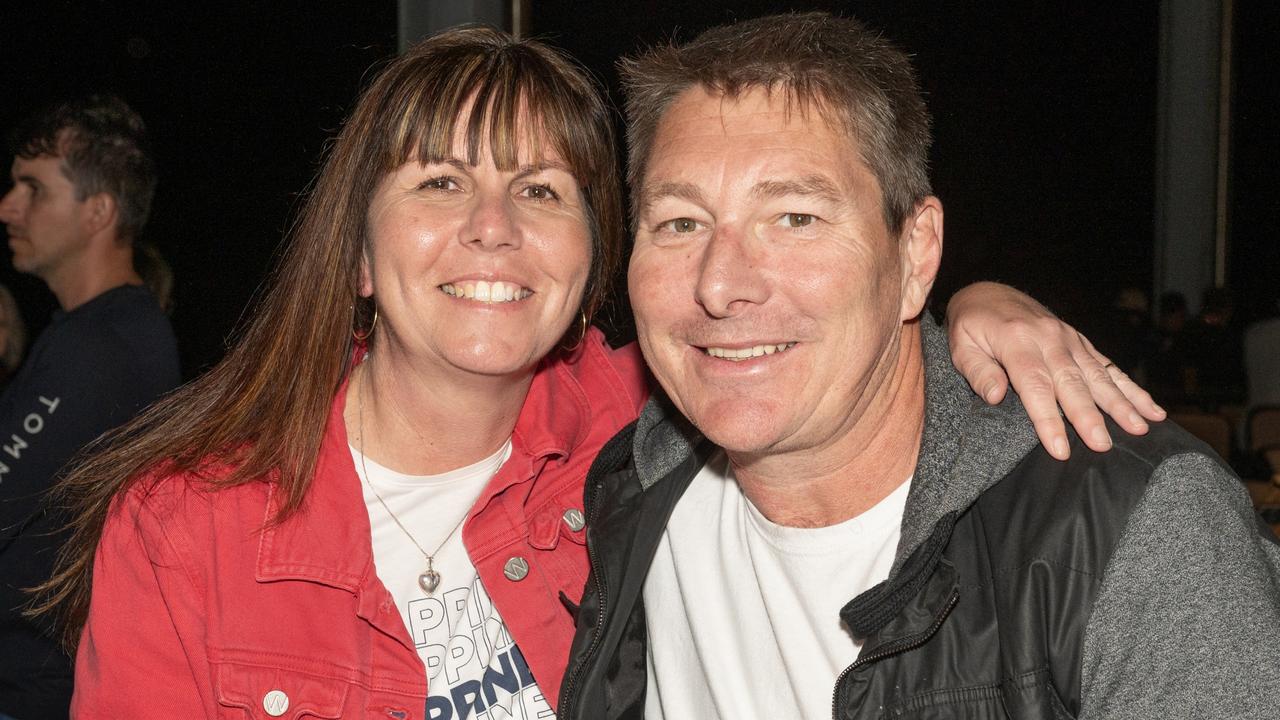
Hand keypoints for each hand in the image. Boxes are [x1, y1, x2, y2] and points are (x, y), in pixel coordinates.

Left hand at [946, 282, 1165, 459]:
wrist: (987, 292)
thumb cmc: (971, 326)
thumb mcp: (960, 346)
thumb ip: (979, 371)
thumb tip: (996, 396)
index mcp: (1016, 340)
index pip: (1035, 385)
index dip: (1048, 419)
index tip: (1060, 449)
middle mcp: (1048, 338)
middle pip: (1072, 382)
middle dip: (1089, 416)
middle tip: (1103, 445)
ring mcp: (1068, 338)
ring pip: (1097, 374)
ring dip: (1120, 402)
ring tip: (1141, 427)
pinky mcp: (1079, 341)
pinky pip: (1107, 365)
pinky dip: (1130, 387)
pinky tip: (1151, 407)